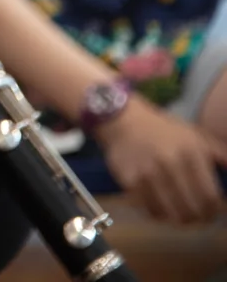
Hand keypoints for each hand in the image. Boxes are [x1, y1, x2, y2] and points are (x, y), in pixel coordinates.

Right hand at [98, 98, 226, 224]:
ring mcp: (148, 174)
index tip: (213, 212)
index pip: (211, 198)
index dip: (214, 211)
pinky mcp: (129, 181)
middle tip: (198, 217)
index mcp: (191, 154)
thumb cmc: (165, 130)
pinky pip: (150, 210)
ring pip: (171, 215)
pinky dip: (159, 214)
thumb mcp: (197, 136)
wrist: (122, 120)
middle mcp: (170, 165)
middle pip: (192, 210)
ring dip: (179, 220)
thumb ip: (222, 156)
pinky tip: (162, 208)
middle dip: (199, 219)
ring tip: (182, 216)